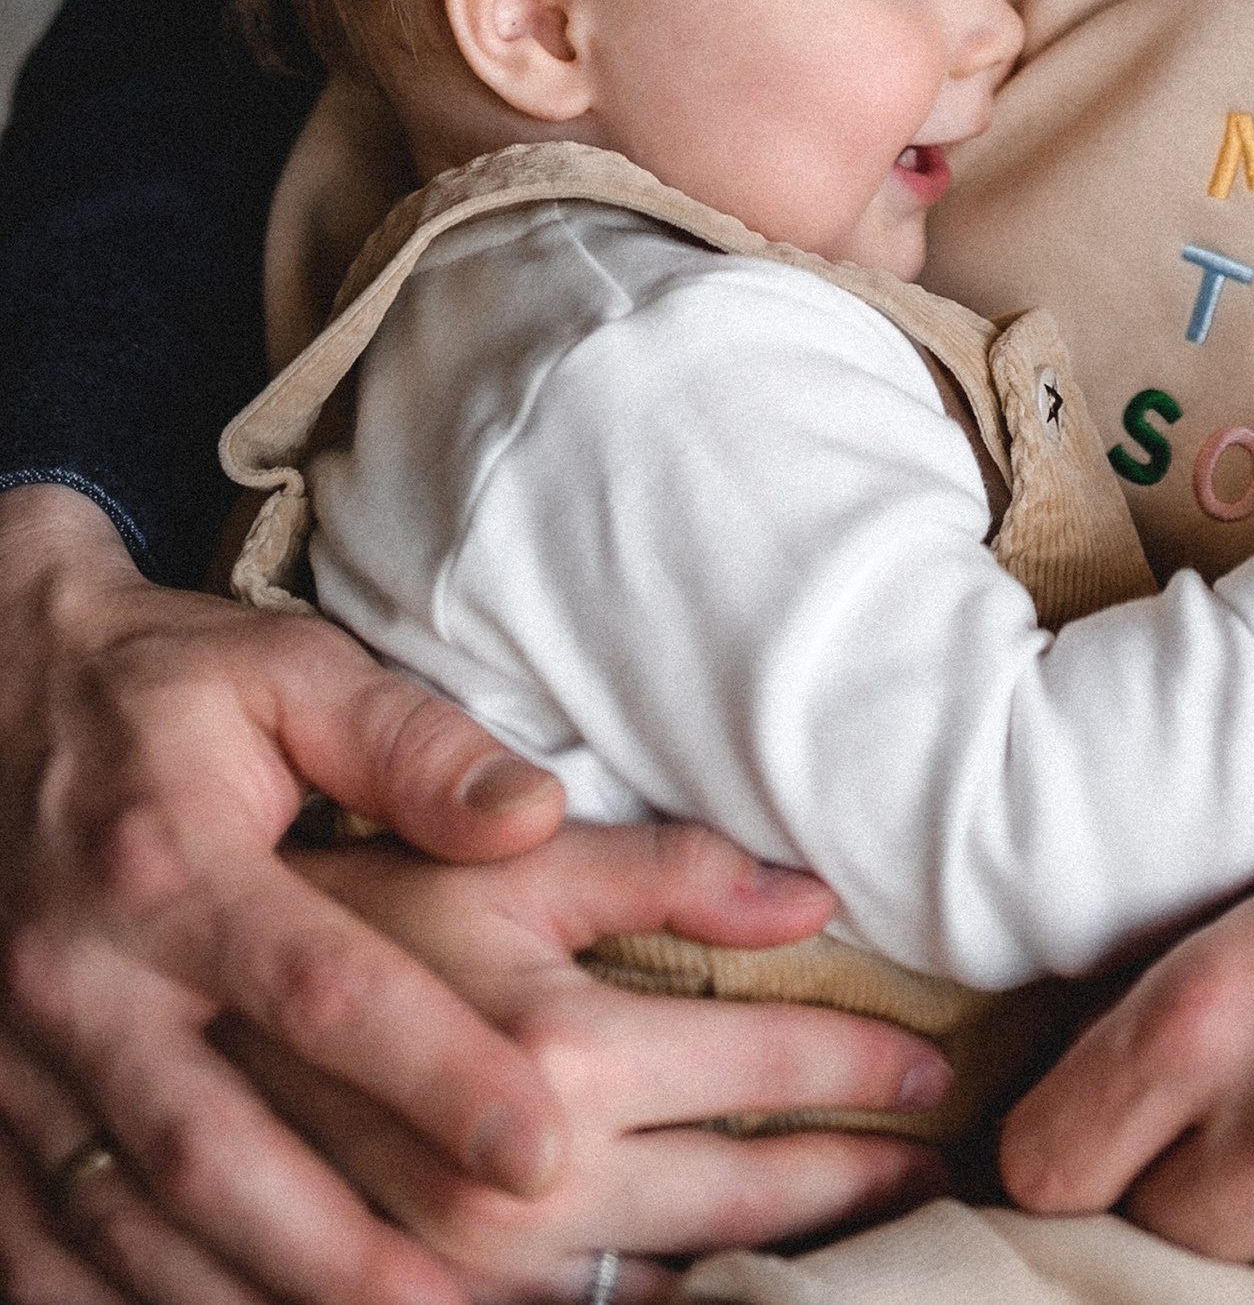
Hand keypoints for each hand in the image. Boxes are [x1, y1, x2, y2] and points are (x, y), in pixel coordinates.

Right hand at [0, 487, 934, 1304]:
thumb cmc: (165, 689)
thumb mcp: (288, 671)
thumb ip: (411, 745)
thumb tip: (536, 810)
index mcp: (173, 863)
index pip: (322, 989)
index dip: (432, 1072)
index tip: (542, 1143)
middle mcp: (85, 978)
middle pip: (214, 1147)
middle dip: (336, 1244)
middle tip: (460, 1300)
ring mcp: (20, 1060)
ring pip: (128, 1222)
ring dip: (245, 1296)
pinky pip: (41, 1248)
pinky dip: (121, 1303)